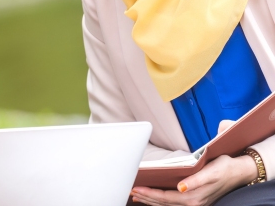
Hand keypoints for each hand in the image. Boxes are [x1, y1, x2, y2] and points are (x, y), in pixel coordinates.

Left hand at [130, 154, 255, 205]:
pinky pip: (173, 204)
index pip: (166, 197)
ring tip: (136, 195)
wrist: (239, 171)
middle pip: (163, 203)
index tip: (135, 188)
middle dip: (146, 198)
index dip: (149, 193)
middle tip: (130, 191)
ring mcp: (194, 204)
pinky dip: (160, 202)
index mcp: (195, 197)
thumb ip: (195, 181)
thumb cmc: (224, 167)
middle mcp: (193, 203)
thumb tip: (181, 187)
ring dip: (151, 201)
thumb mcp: (211, 171)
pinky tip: (151, 198)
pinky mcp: (195, 201)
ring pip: (167, 205)